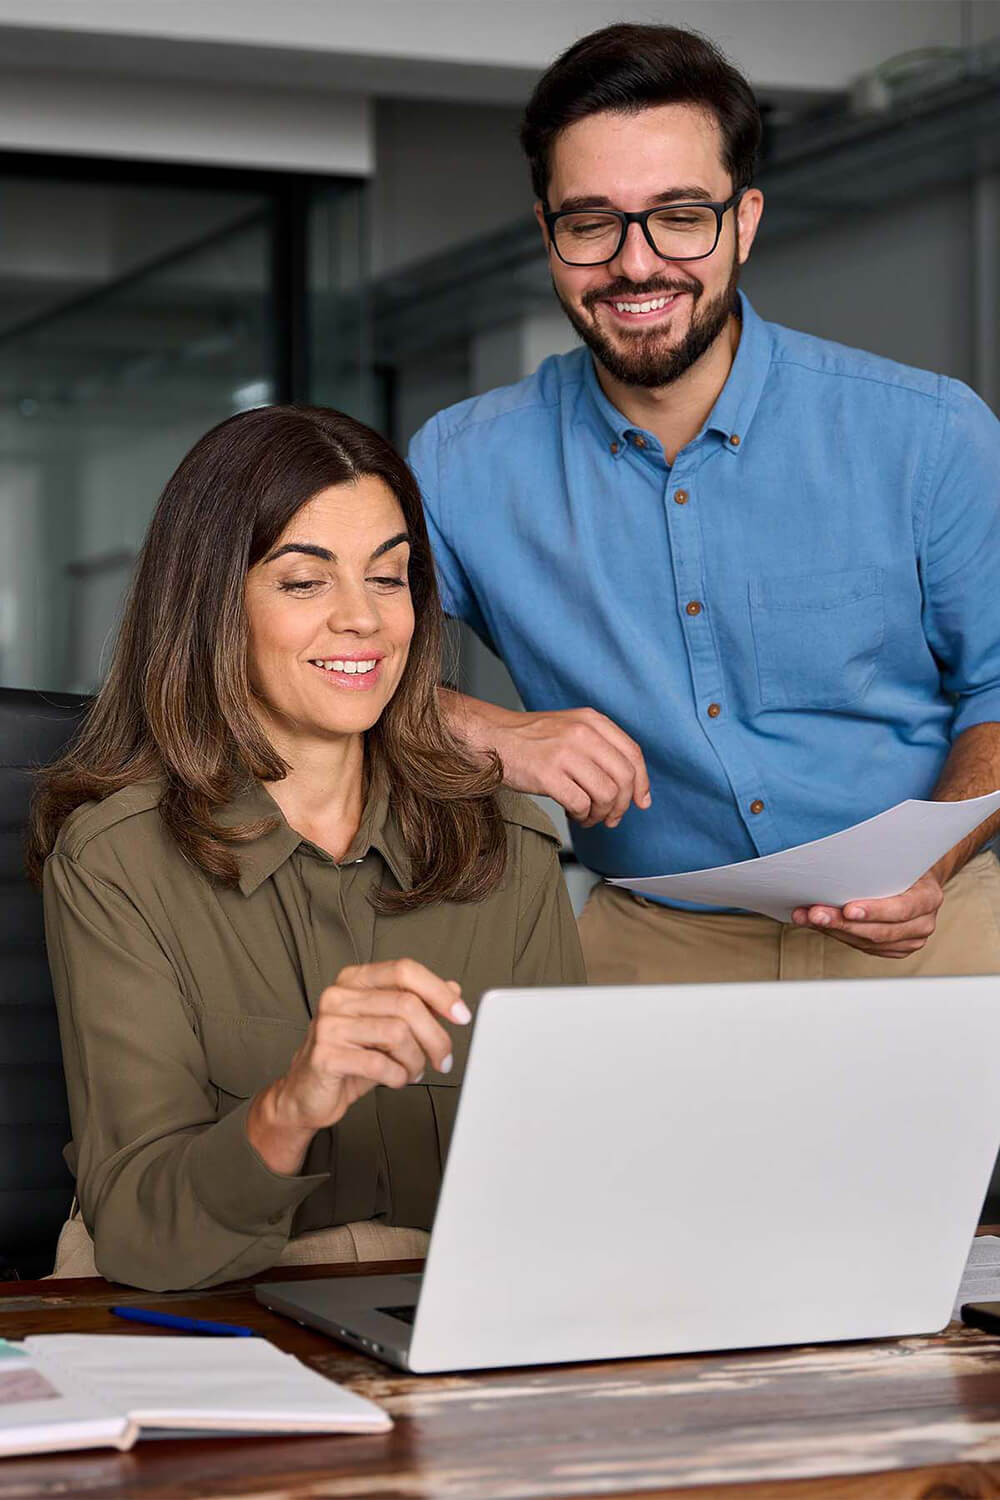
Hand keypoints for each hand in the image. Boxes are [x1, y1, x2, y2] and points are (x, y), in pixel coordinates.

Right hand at [247, 959, 469, 1173]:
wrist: (306, 1094)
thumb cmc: (350, 1057)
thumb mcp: (386, 1027)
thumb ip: (417, 1006)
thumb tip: (454, 990)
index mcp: (353, 980)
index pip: (405, 970)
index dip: (438, 991)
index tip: (461, 1015)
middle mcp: (338, 995)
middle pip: (406, 1005)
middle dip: (436, 1037)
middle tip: (444, 1059)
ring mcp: (328, 1024)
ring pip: (397, 1034)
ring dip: (416, 1060)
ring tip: (413, 1071)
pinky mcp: (324, 1055)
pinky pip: (380, 1064)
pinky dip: (398, 1076)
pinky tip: (396, 1079)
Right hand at [468, 702, 650, 827]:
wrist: (491, 738)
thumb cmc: (531, 739)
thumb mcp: (571, 728)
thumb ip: (600, 748)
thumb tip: (632, 786)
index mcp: (592, 721)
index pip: (633, 754)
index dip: (642, 783)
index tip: (641, 802)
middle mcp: (582, 733)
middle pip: (624, 777)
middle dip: (622, 805)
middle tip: (611, 817)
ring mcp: (564, 753)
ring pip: (606, 794)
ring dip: (601, 814)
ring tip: (588, 817)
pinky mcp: (547, 774)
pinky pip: (581, 804)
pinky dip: (582, 816)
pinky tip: (574, 815)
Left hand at [791, 871, 944, 958]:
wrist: (918, 879)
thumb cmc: (904, 866)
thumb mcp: (898, 859)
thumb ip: (877, 865)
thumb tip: (838, 861)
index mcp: (928, 898)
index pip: (902, 908)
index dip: (875, 911)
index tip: (848, 909)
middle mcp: (923, 923)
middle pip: (880, 931)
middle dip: (842, 923)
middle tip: (816, 914)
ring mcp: (910, 940)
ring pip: (867, 942)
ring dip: (834, 930)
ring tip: (808, 918)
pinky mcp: (894, 949)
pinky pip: (863, 947)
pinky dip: (839, 935)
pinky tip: (820, 925)